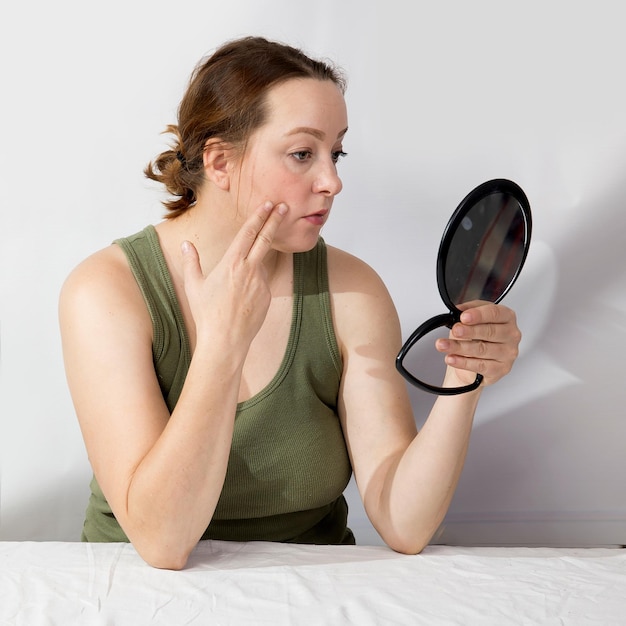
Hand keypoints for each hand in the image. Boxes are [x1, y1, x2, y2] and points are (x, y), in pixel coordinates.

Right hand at [180, 201, 287, 351]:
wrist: (225, 340)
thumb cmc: (206, 314)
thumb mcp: (194, 286)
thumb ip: (192, 262)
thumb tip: (186, 245)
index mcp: (231, 263)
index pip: (248, 233)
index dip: (259, 216)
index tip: (268, 204)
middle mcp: (249, 269)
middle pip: (266, 238)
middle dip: (275, 220)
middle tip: (285, 207)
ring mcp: (261, 283)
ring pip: (261, 264)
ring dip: (254, 265)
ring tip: (236, 286)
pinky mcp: (267, 296)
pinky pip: (261, 284)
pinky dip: (253, 284)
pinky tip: (240, 300)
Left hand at [435, 301, 520, 387]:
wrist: (476, 360)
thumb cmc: (477, 337)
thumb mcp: (473, 319)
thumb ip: (467, 311)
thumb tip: (458, 310)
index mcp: (506, 317)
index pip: (495, 313)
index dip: (478, 315)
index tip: (464, 317)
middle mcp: (511, 335)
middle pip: (490, 332)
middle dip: (469, 331)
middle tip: (455, 330)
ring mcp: (508, 353)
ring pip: (482, 349)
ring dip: (459, 347)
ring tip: (444, 345)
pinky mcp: (500, 369)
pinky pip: (480, 365)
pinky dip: (462, 362)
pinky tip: (452, 358)